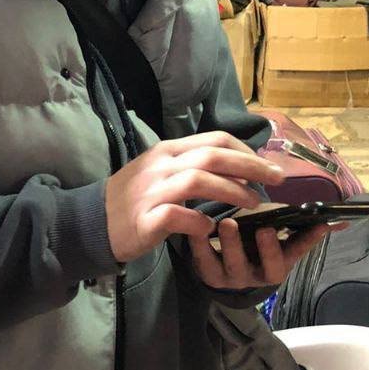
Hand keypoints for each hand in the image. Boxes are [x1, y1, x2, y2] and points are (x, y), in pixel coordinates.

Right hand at [104, 131, 284, 262]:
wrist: (92, 222)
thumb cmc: (132, 198)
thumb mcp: (160, 172)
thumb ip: (191, 165)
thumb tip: (234, 165)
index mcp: (167, 151)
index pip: (214, 139)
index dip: (246, 150)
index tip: (267, 165)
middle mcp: (161, 166)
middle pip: (213, 156)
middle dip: (251, 166)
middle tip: (276, 179)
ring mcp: (152, 192)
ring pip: (199, 181)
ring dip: (232, 191)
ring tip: (253, 204)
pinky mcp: (145, 220)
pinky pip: (178, 216)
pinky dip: (199, 222)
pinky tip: (211, 229)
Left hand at [188, 218, 335, 291]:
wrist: (222, 266)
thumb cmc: (256, 246)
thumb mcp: (280, 241)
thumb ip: (304, 231)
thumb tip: (341, 220)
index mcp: (277, 267)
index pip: (297, 257)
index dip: (305, 244)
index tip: (314, 225)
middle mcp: (256, 276)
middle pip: (265, 269)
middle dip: (266, 249)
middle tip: (264, 227)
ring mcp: (230, 277)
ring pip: (232, 267)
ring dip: (231, 245)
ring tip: (228, 223)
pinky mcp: (207, 272)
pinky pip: (202, 262)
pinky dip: (199, 245)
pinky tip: (197, 228)